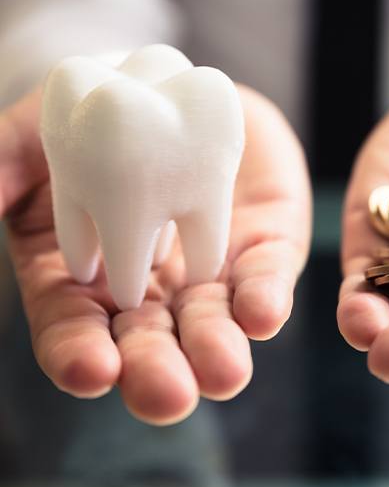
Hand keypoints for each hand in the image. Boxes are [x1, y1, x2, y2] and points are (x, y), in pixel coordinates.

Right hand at [1, 86, 310, 423]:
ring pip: (211, 324)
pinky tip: (263, 314)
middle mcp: (149, 291)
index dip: (78, 355)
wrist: (172, 89)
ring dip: (217, 351)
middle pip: (148, 344)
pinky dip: (264, 299)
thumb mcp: (40, 134)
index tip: (91, 371)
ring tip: (224, 372)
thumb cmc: (96, 120)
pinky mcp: (261, 249)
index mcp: (86, 278)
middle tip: (166, 396)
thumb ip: (5, 163)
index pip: (75, 330)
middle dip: (156, 372)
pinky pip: (265, 279)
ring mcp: (207, 274)